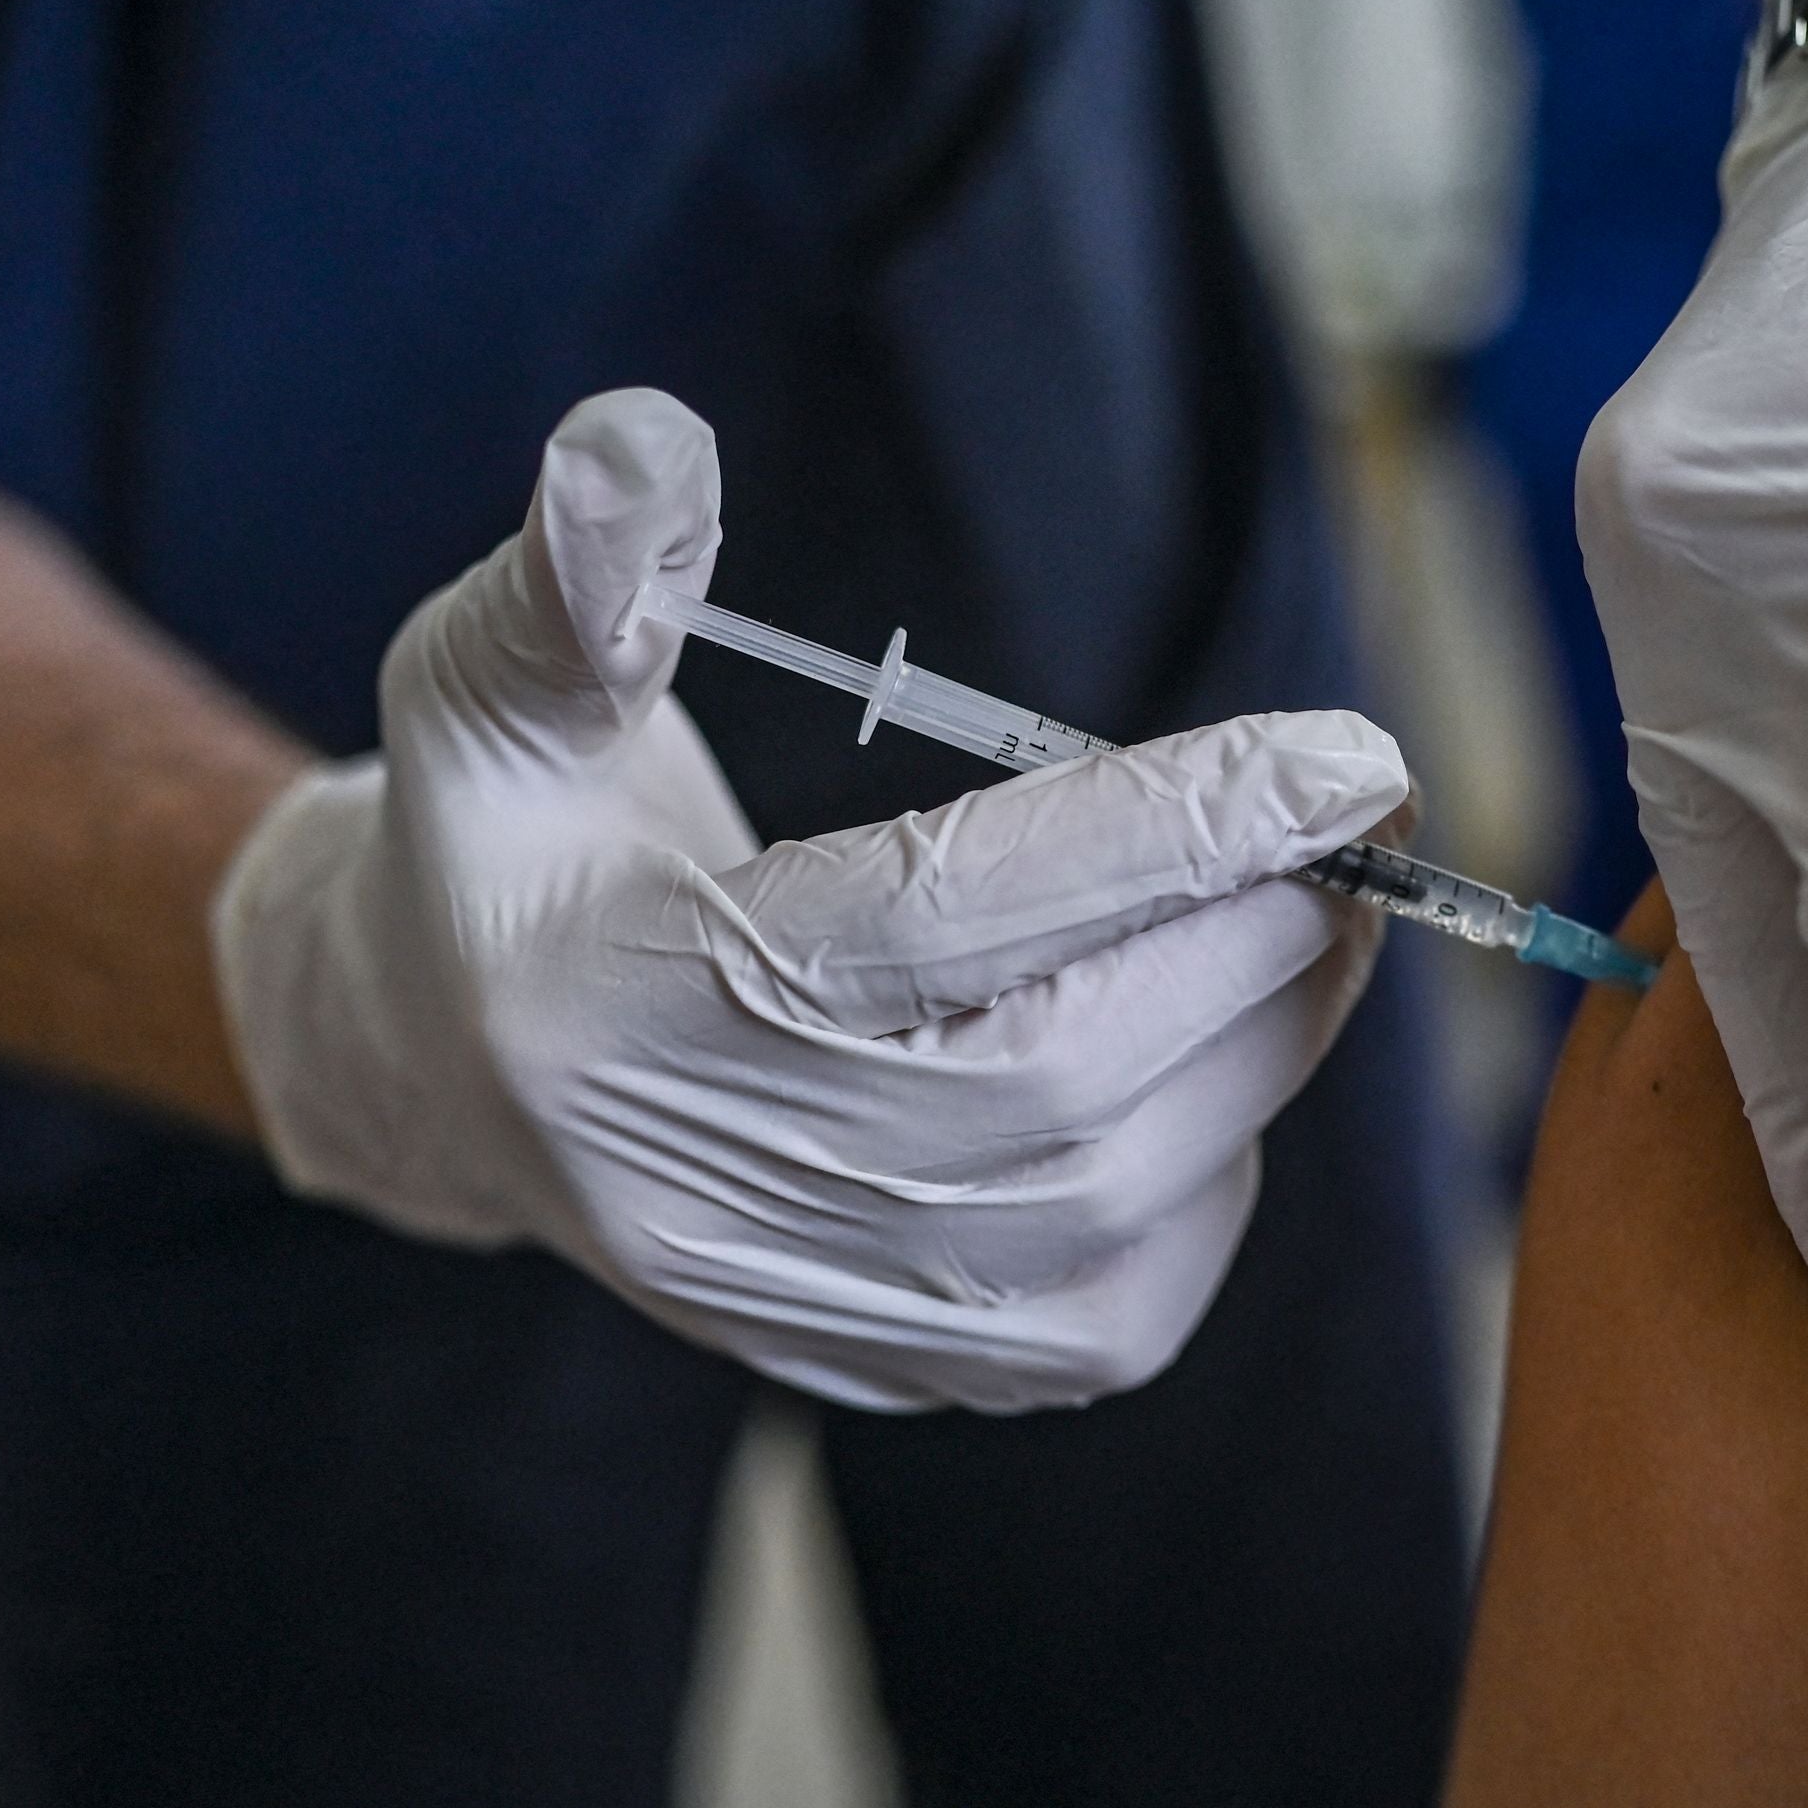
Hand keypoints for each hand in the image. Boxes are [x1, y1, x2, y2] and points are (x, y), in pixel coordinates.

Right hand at [212, 389, 1406, 1409]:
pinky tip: (1211, 1071)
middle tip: (1354, 825)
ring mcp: (800, 1303)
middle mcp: (708, 1187)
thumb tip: (651, 440)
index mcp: (610, 1006)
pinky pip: (1111, 1323)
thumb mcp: (494, 685)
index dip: (1168, 832)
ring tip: (1317, 917)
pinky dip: (1210, 1187)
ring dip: (1261, 1050)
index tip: (1353, 756)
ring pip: (1113, 1212)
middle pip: (1061, 1085)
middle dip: (1250, 942)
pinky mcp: (880, 1367)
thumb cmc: (511, 848)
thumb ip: (580, 572)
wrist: (453, 1072)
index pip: (940, 919)